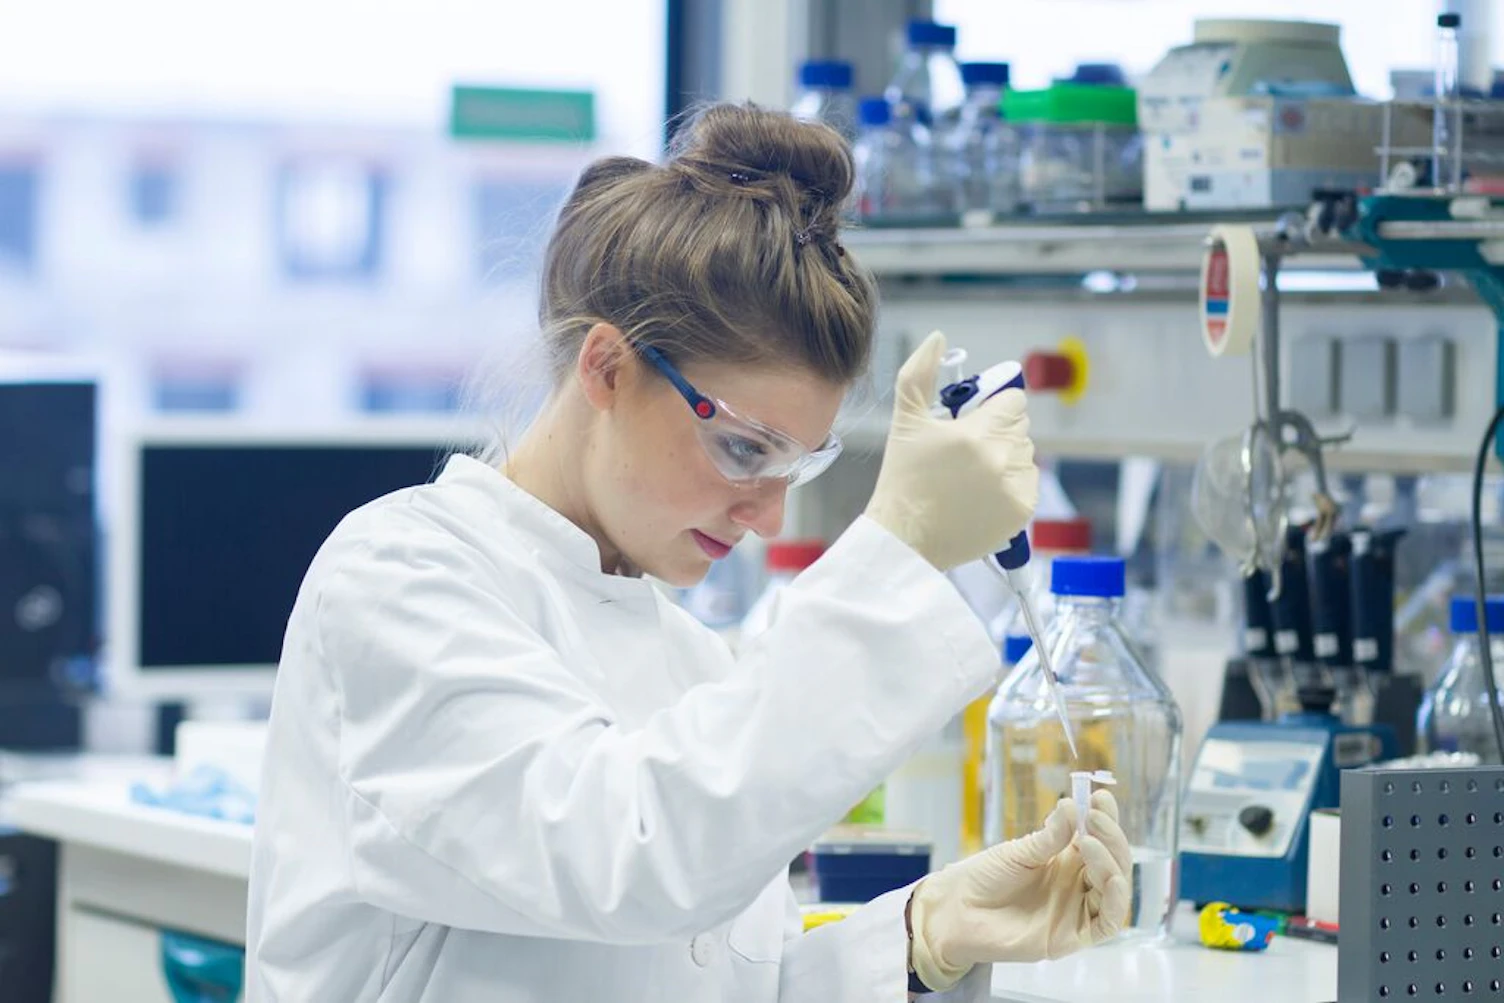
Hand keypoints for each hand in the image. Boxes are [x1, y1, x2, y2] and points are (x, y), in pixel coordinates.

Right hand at [863, 331, 1038, 570]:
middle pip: (1019, 427)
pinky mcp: (1022, 512)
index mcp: (976, 433)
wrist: (905, 538)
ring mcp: (1014, 487)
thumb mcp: (905, 421)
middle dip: (997, 432)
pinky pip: (1029, 482)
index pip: (1013, 401)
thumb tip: (938, 339)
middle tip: (965, 452)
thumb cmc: (903, 480)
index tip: (974, 420)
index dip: (993, 407)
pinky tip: (982, 494)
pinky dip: (1011, 484)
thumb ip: (919, 373)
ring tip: (971, 476)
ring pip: (1025, 454)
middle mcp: (1001, 459)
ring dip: (1005, 458)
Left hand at [908, 790, 1131, 990]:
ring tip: (1090, 841)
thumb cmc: (985, 878)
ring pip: (1115, 889)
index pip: (1099, 837)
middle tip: (1095, 817)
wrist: (957, 911)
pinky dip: (1117, 901)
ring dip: (1112, 863)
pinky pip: (1108, 923)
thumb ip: (1050, 836)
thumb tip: (1073, 806)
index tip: (1101, 798)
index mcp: (1067, 859)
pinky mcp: (1073, 937)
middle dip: (1110, 837)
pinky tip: (1113, 879)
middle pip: (1113, 861)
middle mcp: (1078, 884)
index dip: (1106, 819)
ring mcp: (1077, 910)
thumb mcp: (1018, 852)